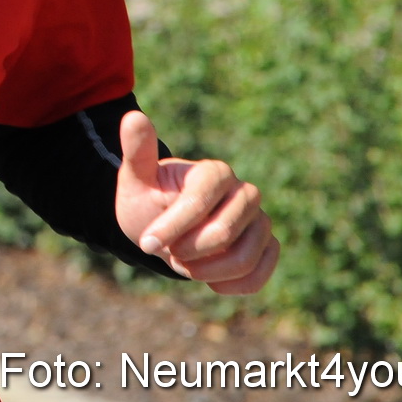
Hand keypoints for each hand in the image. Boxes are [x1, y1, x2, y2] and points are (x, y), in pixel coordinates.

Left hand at [115, 111, 278, 294]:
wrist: (164, 227)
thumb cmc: (149, 200)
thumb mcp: (136, 178)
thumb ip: (137, 150)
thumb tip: (134, 116)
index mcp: (216, 172)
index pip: (199, 202)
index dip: (171, 228)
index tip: (145, 244)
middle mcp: (245, 193)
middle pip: (224, 233)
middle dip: (188, 251)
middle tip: (167, 251)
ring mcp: (260, 221)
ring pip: (245, 258)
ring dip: (206, 272)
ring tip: (184, 263)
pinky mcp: (267, 247)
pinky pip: (260, 274)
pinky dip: (232, 285)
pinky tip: (209, 281)